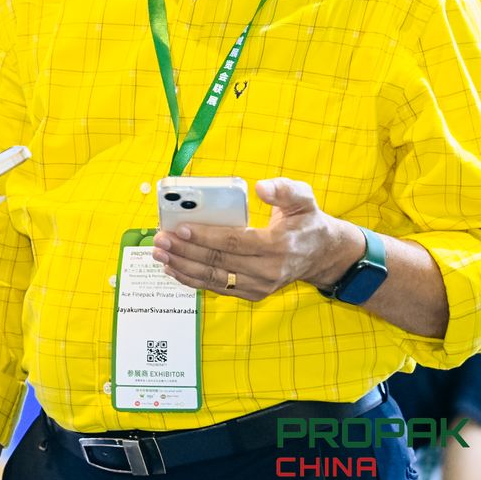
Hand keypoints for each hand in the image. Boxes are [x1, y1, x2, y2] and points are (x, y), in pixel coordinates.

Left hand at [151, 177, 362, 301]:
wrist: (321, 254)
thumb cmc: (307, 222)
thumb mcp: (303, 199)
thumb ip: (284, 190)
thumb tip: (260, 187)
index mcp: (277, 246)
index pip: (234, 242)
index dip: (205, 236)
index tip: (180, 228)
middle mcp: (267, 270)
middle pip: (218, 261)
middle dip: (185, 251)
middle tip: (160, 239)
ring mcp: (259, 285)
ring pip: (214, 278)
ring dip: (183, 267)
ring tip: (159, 254)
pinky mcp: (252, 293)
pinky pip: (217, 287)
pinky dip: (193, 279)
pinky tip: (173, 268)